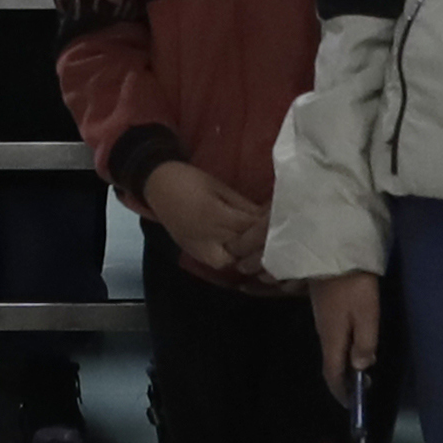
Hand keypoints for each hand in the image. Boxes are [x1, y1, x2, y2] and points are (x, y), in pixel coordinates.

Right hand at [139, 157, 274, 288]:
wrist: (156, 185)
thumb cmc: (189, 180)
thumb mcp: (219, 188)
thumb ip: (243, 206)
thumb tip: (267, 217)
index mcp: (214, 216)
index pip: (250, 228)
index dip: (269, 226)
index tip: (286, 223)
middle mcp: (207, 238)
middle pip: (245, 248)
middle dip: (264, 244)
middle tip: (283, 239)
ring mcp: (200, 250)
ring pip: (235, 261)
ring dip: (251, 257)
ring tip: (266, 248)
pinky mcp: (195, 254)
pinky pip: (222, 262)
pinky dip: (237, 259)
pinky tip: (247, 253)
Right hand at [306, 269, 380, 396]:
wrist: (332, 249)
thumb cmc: (353, 285)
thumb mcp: (366, 315)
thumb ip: (364, 343)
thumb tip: (361, 367)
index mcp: (332, 337)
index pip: (332, 373)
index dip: (340, 391)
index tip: (351, 405)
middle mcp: (322, 330)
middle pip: (330, 361)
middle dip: (342, 379)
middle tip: (359, 388)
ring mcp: (321, 316)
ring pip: (331, 346)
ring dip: (343, 361)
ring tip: (359, 368)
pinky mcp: (324, 304)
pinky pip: (332, 333)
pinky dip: (342, 345)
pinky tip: (353, 341)